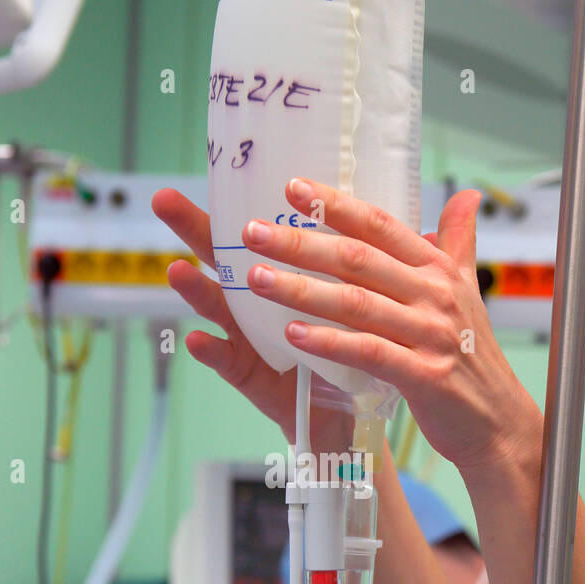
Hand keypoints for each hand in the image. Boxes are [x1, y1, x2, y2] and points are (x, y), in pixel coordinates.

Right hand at [151, 187, 351, 454]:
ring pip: (222, 311)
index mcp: (286, 278)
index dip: (241, 201)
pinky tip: (196, 341)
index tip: (220, 167)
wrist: (355, 416)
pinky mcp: (256, 382)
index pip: (261, 232)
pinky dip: (213, 355)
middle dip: (194, 230)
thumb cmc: (352, 351)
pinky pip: (232, 367)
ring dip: (197, 291)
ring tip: (175, 270)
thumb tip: (419, 199)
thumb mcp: (366, 297)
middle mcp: (261, 306)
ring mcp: (252, 343)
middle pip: (226, 261)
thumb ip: (374, 256)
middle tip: (164, 200)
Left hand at [239, 177, 542, 478]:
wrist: (499, 421)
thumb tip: (467, 196)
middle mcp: (435, 295)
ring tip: (257, 278)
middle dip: (301, 242)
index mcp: (439, 270)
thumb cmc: (473, 357)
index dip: (335, 205)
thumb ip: (458, 243)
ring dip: (302, 289)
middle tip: (253, 232)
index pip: (380, 226)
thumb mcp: (468, 291)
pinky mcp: (424, 376)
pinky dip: (329, 342)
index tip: (292, 189)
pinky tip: (293, 334)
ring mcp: (431, 335)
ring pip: (356, 303)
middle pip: (358, 258)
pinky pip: (368, 353)